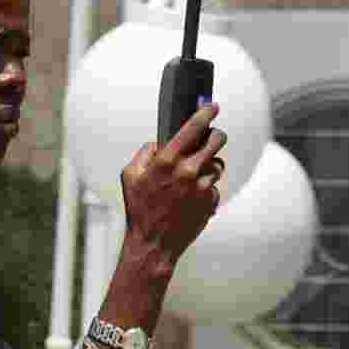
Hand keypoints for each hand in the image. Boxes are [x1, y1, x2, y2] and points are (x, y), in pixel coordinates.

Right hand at [120, 103, 225, 265]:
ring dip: (210, 165)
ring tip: (194, 175)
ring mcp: (203, 187)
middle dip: (215, 136)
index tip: (212, 105)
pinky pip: (215, 186)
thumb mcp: (130, 175)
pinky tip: (191, 196)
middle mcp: (188, 171)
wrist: (154, 243)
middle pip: (217, 141)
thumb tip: (160, 142)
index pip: (194, 127)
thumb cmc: (139, 209)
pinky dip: (206, 188)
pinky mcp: (211, 201)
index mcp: (167, 160)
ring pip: (218, 164)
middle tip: (211, 137)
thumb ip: (145, 153)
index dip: (205, 113)